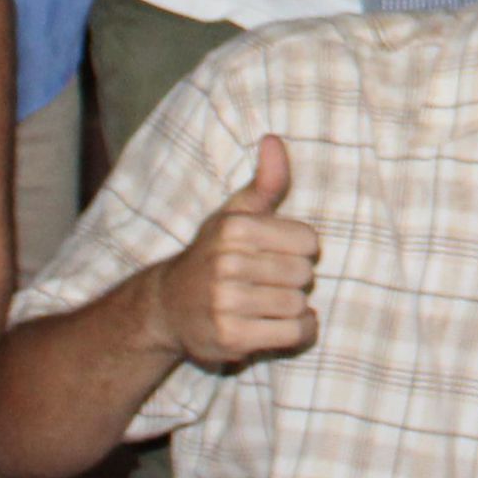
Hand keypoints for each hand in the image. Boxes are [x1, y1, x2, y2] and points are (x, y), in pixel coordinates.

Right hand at [153, 131, 321, 368]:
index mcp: (234, 229)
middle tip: (269, 283)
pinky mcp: (230, 337)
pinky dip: (299, 331)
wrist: (168, 307)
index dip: (300, 250)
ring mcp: (226, 303)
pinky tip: (282, 325)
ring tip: (270, 304)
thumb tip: (273, 140)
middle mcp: (227, 263)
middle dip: (295, 280)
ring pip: (299, 304)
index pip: (309, 241)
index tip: (277, 254)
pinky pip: (294, 333)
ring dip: (294, 307)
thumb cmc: (213, 255)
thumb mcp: (234, 214)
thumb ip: (265, 181)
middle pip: (304, 274)